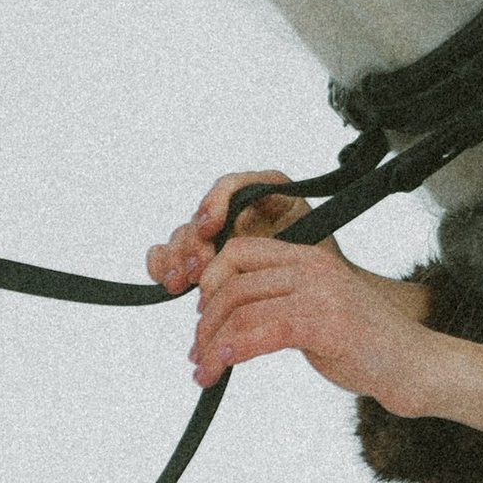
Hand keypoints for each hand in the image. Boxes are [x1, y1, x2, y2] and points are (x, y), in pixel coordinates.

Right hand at [146, 170, 313, 292]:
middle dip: (194, 242)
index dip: (216, 201)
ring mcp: (218, 235)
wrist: (316, 297)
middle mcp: (239, 212)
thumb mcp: (312, 245)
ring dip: (178, 258)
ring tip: (182, 281)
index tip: (211, 227)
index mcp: (268, 197)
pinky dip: (163, 264)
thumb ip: (284, 235)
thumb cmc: (320, 268)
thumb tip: (249, 239)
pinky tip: (169, 280)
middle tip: (197, 268)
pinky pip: (169, 253)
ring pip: (184, 235)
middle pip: (202, 215)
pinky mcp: (201, 256)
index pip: (234, 185)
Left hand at [187, 232, 443, 407]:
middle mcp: (314, 268)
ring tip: (204, 370)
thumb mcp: (320, 308)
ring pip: (240, 311)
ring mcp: (320, 295)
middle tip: (198, 353)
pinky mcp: (324, 325)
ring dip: (211, 345)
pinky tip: (221, 369)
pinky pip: (261, 333)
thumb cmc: (366, 343)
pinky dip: (232, 351)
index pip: (239, 251)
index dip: (211, 282)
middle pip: (232, 283)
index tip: (204, 317)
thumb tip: (229, 316)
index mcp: (311, 257)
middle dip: (205, 322)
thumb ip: (282, 301)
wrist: (413, 365)